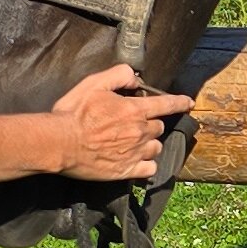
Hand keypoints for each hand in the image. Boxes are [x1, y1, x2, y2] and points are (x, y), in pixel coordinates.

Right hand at [41, 66, 191, 182]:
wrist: (58, 143)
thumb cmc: (73, 113)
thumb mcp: (93, 84)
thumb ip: (118, 76)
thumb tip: (135, 79)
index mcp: (134, 110)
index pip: (166, 104)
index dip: (180, 102)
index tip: (188, 103)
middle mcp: (140, 131)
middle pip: (159, 127)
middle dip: (151, 124)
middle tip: (134, 125)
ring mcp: (135, 153)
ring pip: (156, 148)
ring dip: (149, 144)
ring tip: (134, 143)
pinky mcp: (126, 170)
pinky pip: (149, 169)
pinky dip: (147, 165)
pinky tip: (138, 162)